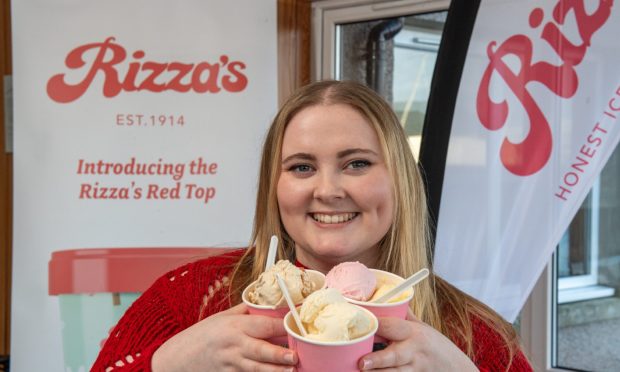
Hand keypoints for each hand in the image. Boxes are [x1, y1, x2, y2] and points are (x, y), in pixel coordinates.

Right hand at [152, 303, 296, 371]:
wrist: (177, 359)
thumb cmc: (200, 336)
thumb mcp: (221, 317)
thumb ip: (244, 312)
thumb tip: (266, 303)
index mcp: (235, 326)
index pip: (263, 325)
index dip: (281, 326)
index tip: (296, 326)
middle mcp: (234, 345)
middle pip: (260, 350)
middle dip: (279, 354)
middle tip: (295, 356)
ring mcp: (231, 363)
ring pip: (257, 368)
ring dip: (275, 371)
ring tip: (291, 371)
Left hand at [359, 311, 477, 370]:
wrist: (459, 370)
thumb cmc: (438, 347)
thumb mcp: (424, 328)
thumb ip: (405, 317)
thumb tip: (387, 300)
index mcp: (414, 332)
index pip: (392, 326)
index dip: (375, 326)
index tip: (361, 325)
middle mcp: (414, 351)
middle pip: (394, 355)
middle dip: (378, 359)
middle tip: (362, 362)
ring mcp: (415, 369)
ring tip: (363, 371)